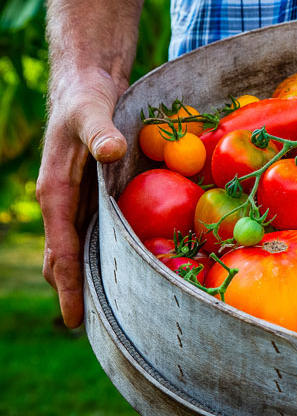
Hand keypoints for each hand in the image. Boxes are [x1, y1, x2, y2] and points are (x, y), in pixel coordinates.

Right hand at [36, 67, 127, 327]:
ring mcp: (78, 199)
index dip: (69, 284)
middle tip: (94, 332)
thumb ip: (100, 130)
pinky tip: (120, 270)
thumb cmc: (86, 98)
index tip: (75, 318)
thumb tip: (110, 150)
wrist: (86, 83)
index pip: (63, 247)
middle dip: (76, 293)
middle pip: (67, 258)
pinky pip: (95, 232)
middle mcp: (63, 201)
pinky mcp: (93, 193)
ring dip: (87, 279)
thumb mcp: (92, 111)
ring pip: (79, 249)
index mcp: (56, 191)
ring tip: (106, 313)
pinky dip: (102, 255)